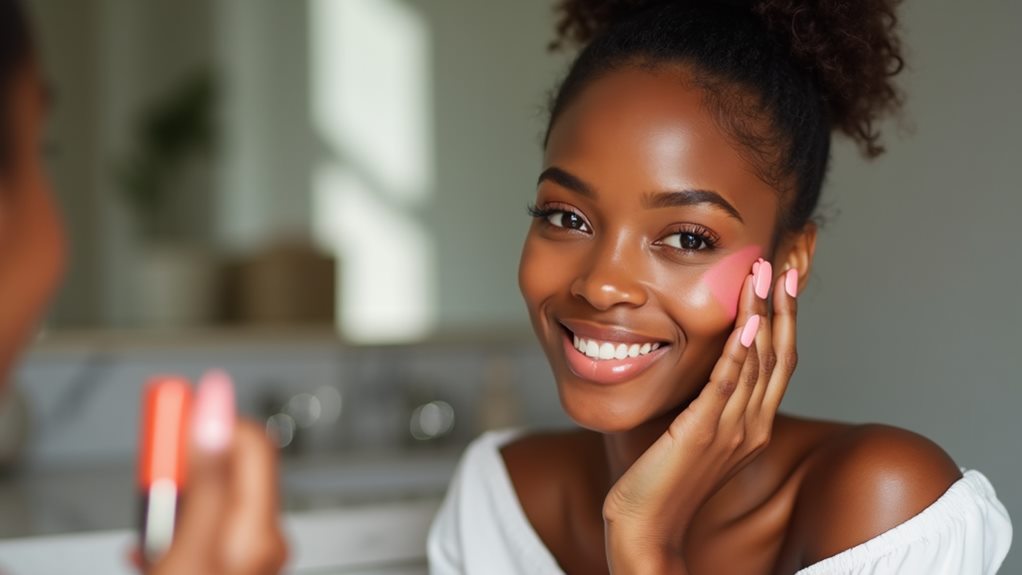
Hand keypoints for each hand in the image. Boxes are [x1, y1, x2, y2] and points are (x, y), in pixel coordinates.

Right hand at [142, 372, 287, 574]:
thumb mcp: (191, 549)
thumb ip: (205, 482)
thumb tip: (212, 421)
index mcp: (259, 529)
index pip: (252, 443)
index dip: (213, 418)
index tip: (175, 406)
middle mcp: (258, 540)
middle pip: (225, 468)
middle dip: (183, 464)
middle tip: (151, 472)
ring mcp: (243, 558)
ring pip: (205, 502)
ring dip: (171, 503)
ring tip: (146, 527)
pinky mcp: (223, 569)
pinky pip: (196, 534)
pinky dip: (168, 534)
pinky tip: (145, 553)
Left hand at [603, 259, 798, 573]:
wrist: (647, 526)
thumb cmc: (663, 479)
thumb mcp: (696, 432)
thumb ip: (710, 401)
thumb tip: (708, 364)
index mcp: (754, 425)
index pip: (781, 360)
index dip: (786, 317)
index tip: (785, 279)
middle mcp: (752, 425)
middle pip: (780, 354)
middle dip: (784, 305)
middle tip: (784, 261)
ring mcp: (731, 430)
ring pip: (758, 362)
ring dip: (762, 313)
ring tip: (763, 273)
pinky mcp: (703, 432)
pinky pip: (727, 386)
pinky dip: (740, 352)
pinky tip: (746, 322)